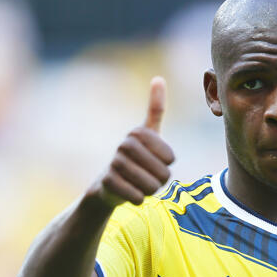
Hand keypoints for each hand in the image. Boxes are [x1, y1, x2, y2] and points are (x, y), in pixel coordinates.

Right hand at [98, 76, 174, 206]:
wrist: (108, 185)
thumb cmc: (135, 158)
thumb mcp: (148, 134)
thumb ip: (155, 109)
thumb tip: (158, 78)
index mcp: (137, 133)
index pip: (169, 156)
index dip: (167, 164)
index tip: (159, 162)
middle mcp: (124, 145)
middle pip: (162, 171)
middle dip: (161, 179)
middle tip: (153, 179)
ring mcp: (114, 163)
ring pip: (149, 184)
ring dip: (151, 189)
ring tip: (144, 186)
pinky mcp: (107, 182)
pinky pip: (134, 195)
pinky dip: (139, 198)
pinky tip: (135, 196)